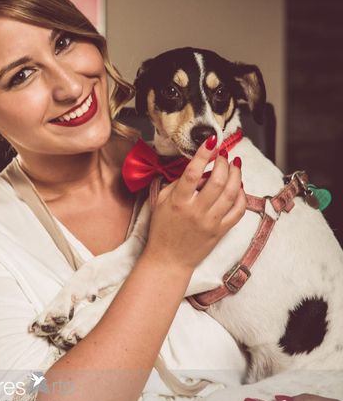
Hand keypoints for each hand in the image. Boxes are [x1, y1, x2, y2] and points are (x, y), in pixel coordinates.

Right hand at [144, 136, 245, 271]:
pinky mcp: (221, 231)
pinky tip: (238, 186)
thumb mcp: (160, 203)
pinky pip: (238, 210)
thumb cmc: (161, 230)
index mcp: (177, 202)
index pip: (193, 173)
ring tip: (234, 164)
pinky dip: (242, 195)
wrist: (169, 259)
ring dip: (236, 175)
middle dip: (223, 162)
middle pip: (217, 180)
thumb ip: (176, 184)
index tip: (211, 141)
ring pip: (232, 193)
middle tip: (223, 154)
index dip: (204, 154)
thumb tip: (195, 168)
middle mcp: (195, 211)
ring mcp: (211, 222)